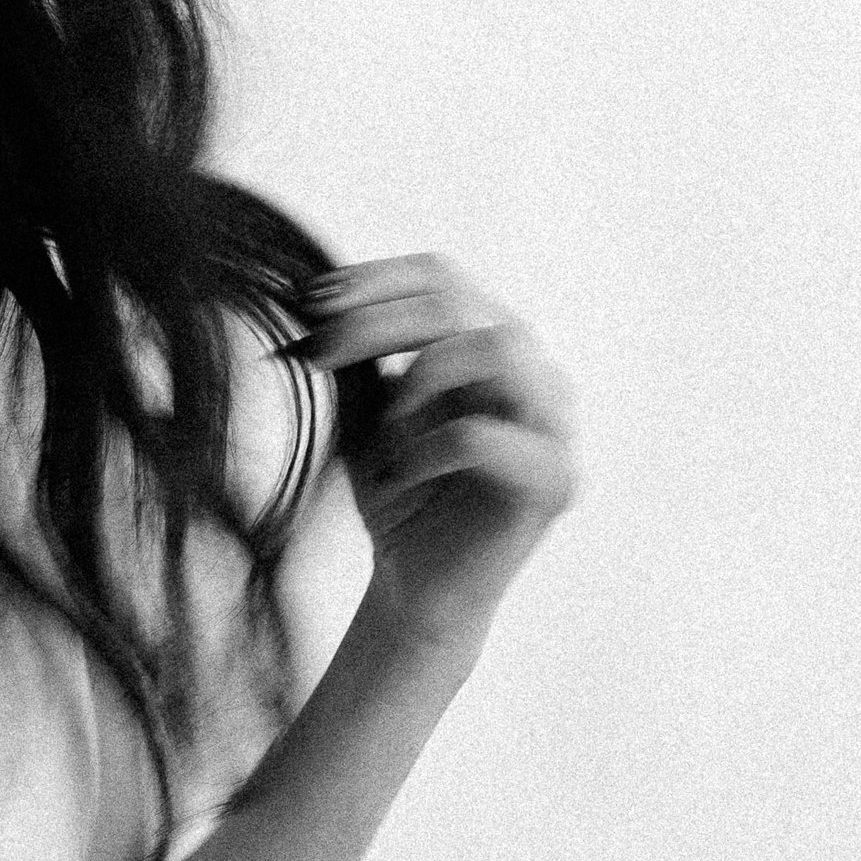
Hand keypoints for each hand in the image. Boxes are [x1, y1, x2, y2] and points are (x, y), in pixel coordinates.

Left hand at [294, 254, 577, 661]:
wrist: (413, 584)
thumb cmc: (395, 492)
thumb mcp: (367, 408)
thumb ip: (359, 351)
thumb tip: (306, 293)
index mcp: (493, 344)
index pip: (443, 276)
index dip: (375, 280)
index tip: (308, 301)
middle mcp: (535, 374)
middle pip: (463, 304)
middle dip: (378, 320)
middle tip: (317, 350)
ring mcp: (554, 426)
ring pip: (495, 349)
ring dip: (418, 376)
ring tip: (382, 423)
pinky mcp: (553, 482)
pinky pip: (484, 437)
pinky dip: (426, 447)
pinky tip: (398, 474)